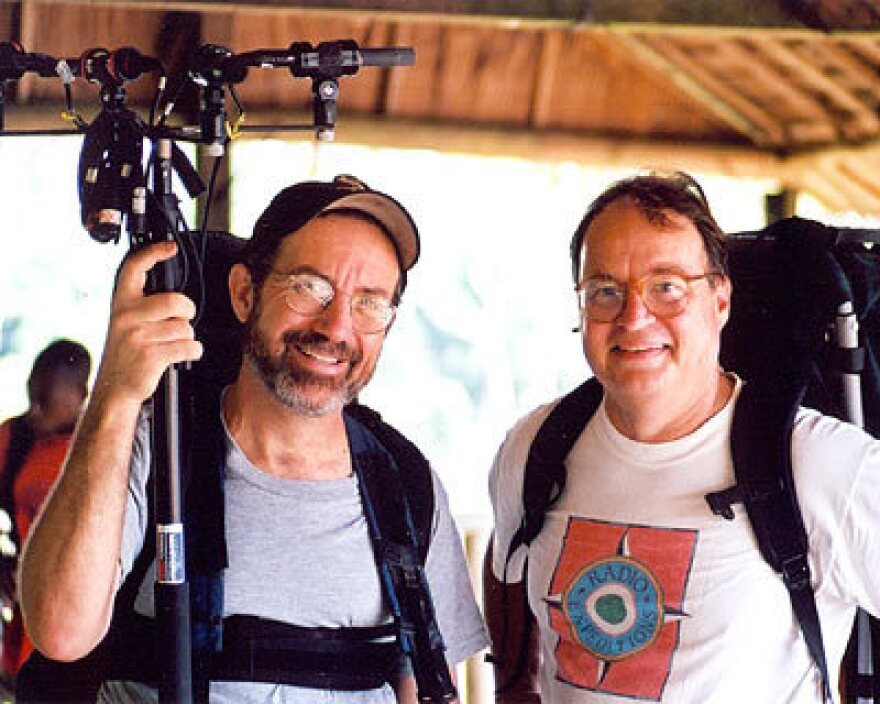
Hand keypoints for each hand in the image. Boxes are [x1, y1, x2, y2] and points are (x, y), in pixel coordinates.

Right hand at [93, 242, 202, 405]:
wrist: (114, 388)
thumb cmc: (127, 353)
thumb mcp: (125, 322)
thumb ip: (144, 304)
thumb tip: (175, 292)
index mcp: (121, 303)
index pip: (134, 268)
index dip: (153, 253)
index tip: (170, 247)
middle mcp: (126, 316)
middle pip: (177, 301)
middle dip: (187, 312)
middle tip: (181, 320)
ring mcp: (138, 336)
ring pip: (185, 328)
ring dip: (185, 337)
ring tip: (168, 345)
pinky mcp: (151, 356)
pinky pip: (189, 347)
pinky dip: (192, 352)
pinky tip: (179, 355)